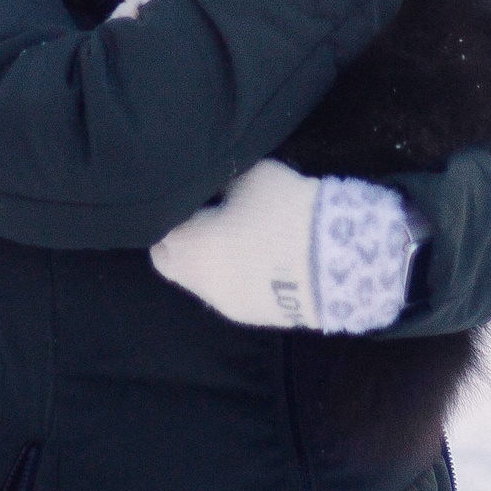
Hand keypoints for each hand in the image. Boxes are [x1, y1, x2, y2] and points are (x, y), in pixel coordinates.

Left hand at [150, 161, 422, 333]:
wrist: (335, 263)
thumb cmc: (284, 212)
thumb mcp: (248, 176)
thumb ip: (217, 178)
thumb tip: (206, 180)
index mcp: (185, 245)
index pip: (155, 222)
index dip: (171, 204)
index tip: (191, 191)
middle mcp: (195, 281)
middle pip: (167, 256)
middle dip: (179, 234)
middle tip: (204, 210)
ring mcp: (222, 303)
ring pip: (196, 277)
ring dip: (206, 255)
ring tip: (236, 231)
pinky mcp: (249, 315)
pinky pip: (225, 289)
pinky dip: (231, 272)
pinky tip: (256, 254)